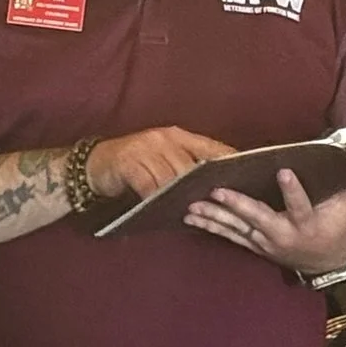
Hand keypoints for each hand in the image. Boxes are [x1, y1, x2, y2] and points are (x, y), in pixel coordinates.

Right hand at [86, 126, 233, 199]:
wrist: (96, 164)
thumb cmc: (136, 166)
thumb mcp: (164, 159)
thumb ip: (187, 166)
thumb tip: (219, 185)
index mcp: (178, 136)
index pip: (210, 147)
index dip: (230, 161)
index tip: (250, 175)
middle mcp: (163, 138)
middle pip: (191, 165)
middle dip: (205, 185)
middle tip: (221, 203)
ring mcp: (145, 149)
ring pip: (170, 177)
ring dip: (181, 196)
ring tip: (196, 211)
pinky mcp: (128, 163)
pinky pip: (147, 185)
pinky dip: (156, 200)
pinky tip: (164, 210)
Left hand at [185, 166, 345, 276]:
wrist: (325, 264)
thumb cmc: (336, 229)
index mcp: (307, 222)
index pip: (300, 204)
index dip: (292, 189)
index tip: (282, 171)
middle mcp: (283, 234)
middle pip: (258, 218)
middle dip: (237, 206)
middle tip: (217, 193)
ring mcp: (265, 242)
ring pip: (237, 229)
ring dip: (214, 218)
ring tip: (191, 208)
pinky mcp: (254, 245)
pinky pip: (230, 236)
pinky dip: (211, 227)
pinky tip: (192, 218)